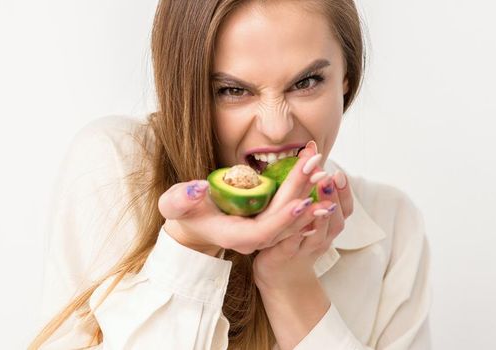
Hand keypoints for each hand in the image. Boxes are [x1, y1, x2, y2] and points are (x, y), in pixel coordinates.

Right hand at [158, 142, 329, 256]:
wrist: (193, 223)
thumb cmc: (182, 211)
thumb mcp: (174, 203)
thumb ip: (182, 198)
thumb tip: (198, 188)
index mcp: (231, 236)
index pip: (261, 233)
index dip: (281, 220)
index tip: (300, 202)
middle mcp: (251, 239)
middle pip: (283, 223)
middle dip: (301, 195)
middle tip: (316, 170)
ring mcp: (262, 233)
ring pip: (291, 219)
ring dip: (308, 194)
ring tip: (321, 170)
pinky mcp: (268, 223)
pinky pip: (291, 213)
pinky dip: (304, 194)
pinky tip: (317, 178)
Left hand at [252, 144, 353, 290]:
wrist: (280, 279)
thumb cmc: (294, 243)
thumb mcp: (307, 218)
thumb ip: (311, 194)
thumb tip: (311, 158)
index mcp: (328, 227)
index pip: (345, 209)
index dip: (344, 192)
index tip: (338, 172)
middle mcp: (321, 239)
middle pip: (336, 221)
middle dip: (334, 198)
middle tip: (329, 178)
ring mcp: (305, 250)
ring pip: (318, 235)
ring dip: (319, 216)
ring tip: (316, 198)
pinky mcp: (285, 257)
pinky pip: (292, 246)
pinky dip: (295, 235)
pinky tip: (293, 222)